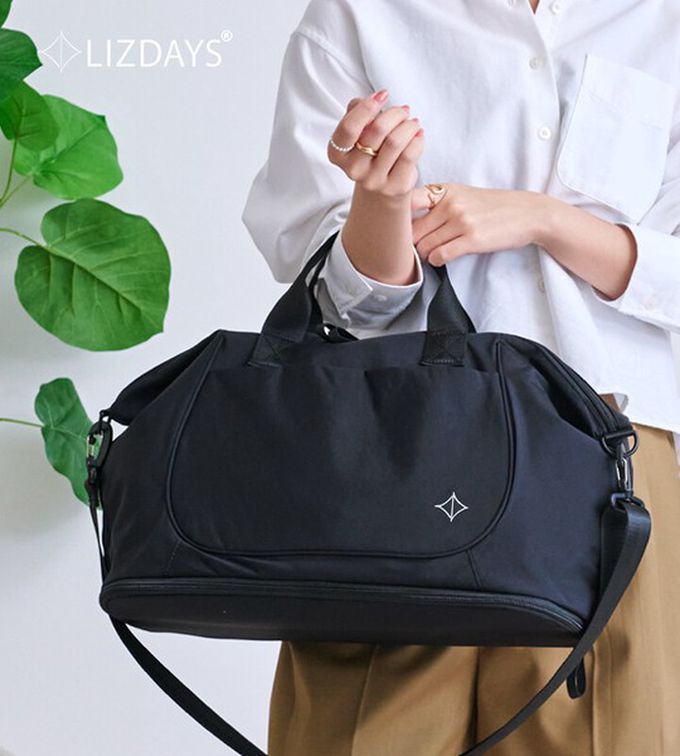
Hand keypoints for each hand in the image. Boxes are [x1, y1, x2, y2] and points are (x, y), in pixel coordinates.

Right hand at [327, 90, 424, 201]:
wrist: (383, 189)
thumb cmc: (370, 152)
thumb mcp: (359, 131)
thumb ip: (357, 111)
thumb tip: (373, 99)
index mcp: (338, 154)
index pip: (348, 128)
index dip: (367, 107)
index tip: (383, 96)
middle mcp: (353, 170)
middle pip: (377, 129)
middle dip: (395, 113)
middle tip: (404, 111)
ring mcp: (374, 181)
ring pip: (395, 141)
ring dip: (409, 125)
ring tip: (412, 122)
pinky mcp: (395, 187)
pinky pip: (410, 155)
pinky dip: (417, 139)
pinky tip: (418, 135)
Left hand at [410, 183, 548, 264]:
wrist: (528, 213)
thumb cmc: (492, 207)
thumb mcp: (462, 195)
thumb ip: (436, 204)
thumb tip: (405, 221)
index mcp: (445, 191)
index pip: (407, 202)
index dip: (398, 219)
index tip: (398, 229)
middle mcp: (450, 204)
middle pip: (412, 231)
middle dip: (412, 243)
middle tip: (417, 248)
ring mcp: (461, 221)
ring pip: (424, 246)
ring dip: (425, 255)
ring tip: (434, 253)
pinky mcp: (472, 240)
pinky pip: (440, 256)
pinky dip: (437, 261)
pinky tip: (443, 258)